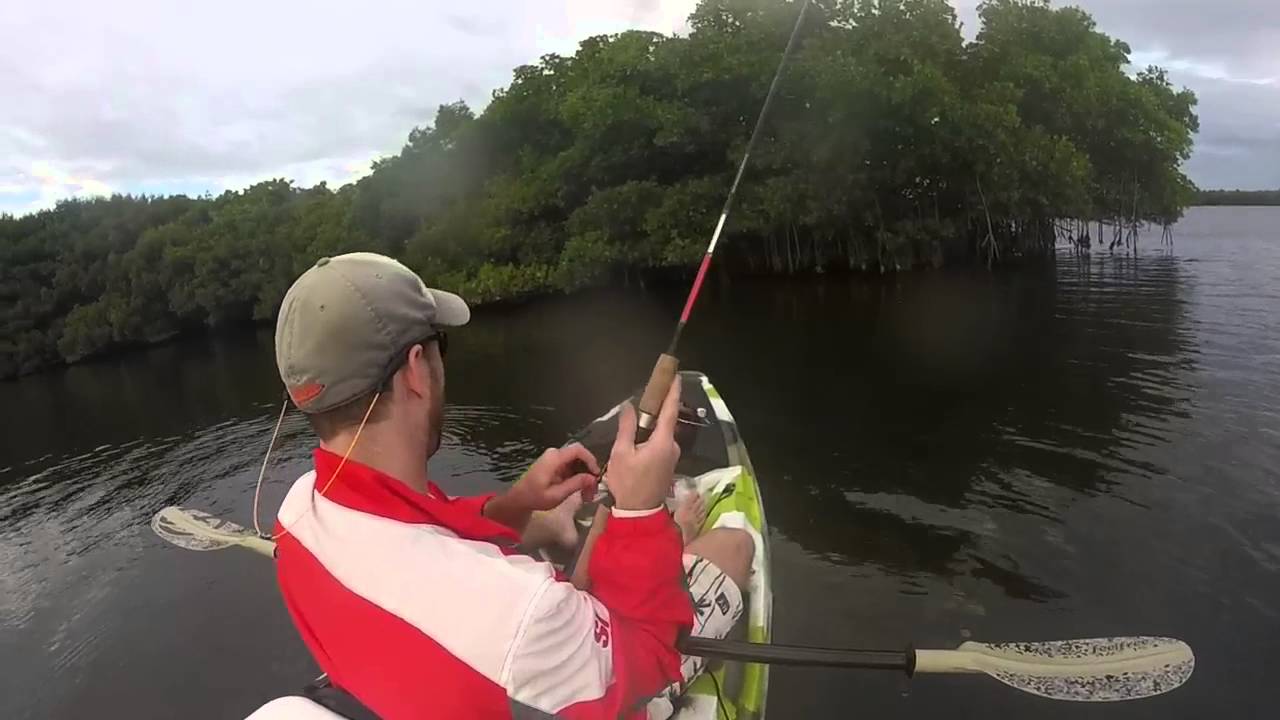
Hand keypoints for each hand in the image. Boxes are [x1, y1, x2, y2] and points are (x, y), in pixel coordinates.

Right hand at [605, 378, 681, 510]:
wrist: (639, 513)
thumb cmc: (628, 482)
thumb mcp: (621, 454)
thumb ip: (627, 428)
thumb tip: (629, 407)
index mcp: (663, 442)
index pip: (670, 411)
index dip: (673, 392)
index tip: (676, 377)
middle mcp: (673, 447)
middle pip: (666, 422)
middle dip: (657, 408)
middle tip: (647, 395)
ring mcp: (672, 457)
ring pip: (663, 434)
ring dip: (653, 425)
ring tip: (638, 417)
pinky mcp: (668, 464)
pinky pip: (662, 444)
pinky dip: (653, 436)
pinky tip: (640, 438)